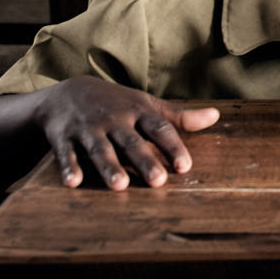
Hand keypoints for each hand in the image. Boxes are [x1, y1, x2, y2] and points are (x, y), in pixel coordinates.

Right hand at [35, 77, 219, 189]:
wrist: (68, 93)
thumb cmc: (117, 104)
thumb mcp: (147, 105)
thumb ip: (179, 117)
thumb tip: (215, 117)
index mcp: (137, 112)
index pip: (159, 128)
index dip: (173, 147)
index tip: (185, 167)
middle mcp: (114, 120)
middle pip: (131, 142)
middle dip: (144, 160)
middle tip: (158, 181)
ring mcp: (88, 128)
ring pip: (100, 149)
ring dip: (109, 167)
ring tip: (120, 185)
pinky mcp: (64, 137)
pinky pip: (66, 154)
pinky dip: (69, 167)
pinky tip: (73, 183)